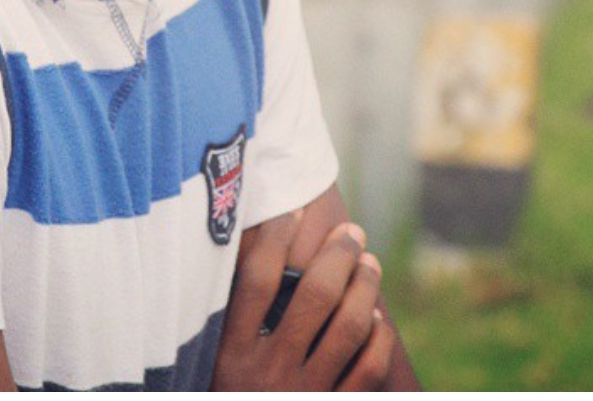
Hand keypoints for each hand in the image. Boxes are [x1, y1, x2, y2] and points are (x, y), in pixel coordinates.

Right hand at [212, 217, 393, 390]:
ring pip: (350, 328)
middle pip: (313, 296)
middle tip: (351, 230)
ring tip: (369, 262)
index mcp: (230, 353)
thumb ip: (228, 317)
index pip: (256, 279)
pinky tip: (379, 315)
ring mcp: (303, 394)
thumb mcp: (212, 362)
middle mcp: (268, 373)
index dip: (276, 237)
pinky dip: (380, 338)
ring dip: (366, 287)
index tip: (293, 210)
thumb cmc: (224, 394)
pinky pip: (368, 371)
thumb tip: (252, 252)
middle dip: (338, 255)